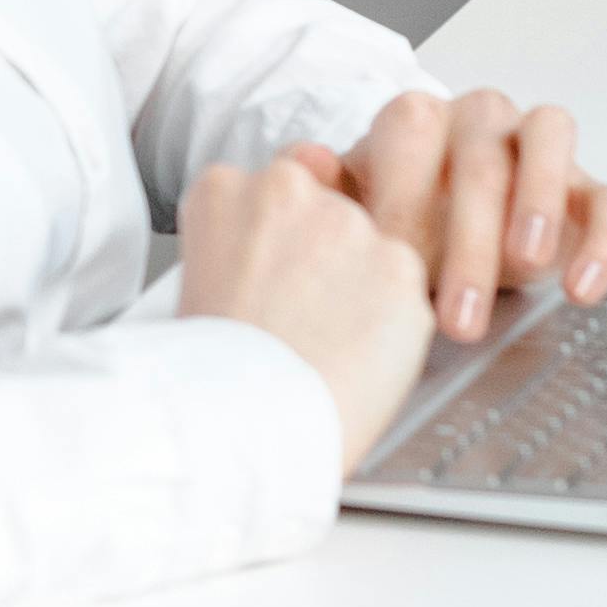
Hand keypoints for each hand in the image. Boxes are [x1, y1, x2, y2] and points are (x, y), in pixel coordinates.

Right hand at [178, 152, 433, 458]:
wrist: (244, 421)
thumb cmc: (213, 369)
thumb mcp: (197, 276)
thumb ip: (249, 229)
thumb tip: (296, 208)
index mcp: (227, 189)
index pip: (277, 185)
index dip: (283, 239)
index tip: (279, 273)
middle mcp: (290, 191)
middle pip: (330, 208)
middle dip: (328, 257)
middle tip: (302, 316)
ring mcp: (350, 226)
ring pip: (374, 248)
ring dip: (364, 288)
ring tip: (324, 344)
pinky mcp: (401, 268)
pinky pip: (408, 294)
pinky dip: (394, 328)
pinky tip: (354, 358)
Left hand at [334, 83, 606, 345]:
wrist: (436, 241)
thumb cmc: (391, 229)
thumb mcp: (353, 219)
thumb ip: (328, 196)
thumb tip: (307, 168)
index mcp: (415, 120)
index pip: (410, 131)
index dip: (403, 194)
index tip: (393, 262)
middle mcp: (479, 120)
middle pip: (479, 156)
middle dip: (468, 239)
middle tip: (457, 314)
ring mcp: (535, 149)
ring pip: (547, 146)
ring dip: (538, 204)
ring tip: (526, 266)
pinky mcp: (587, 190)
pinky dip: (601, 241)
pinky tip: (579, 287)